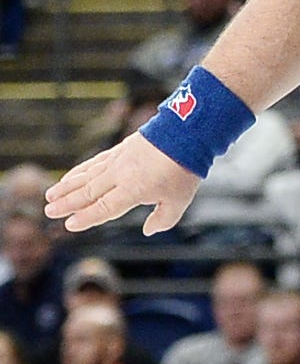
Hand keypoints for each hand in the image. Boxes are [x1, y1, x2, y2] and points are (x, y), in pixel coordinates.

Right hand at [44, 132, 200, 235]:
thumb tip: (148, 230)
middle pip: (88, 192)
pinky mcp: (120, 149)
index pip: (103, 208)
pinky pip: (94, 162)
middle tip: (49, 211)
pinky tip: (69, 176)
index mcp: (133, 190)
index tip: (69, 225)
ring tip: (50, 195)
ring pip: (86, 176)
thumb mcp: (180, 200)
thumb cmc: (184, 169)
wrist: (187, 133)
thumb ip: (163, 219)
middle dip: (67, 203)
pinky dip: (79, 170)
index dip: (86, 217)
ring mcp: (118, 160)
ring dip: (67, 187)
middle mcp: (120, 175)